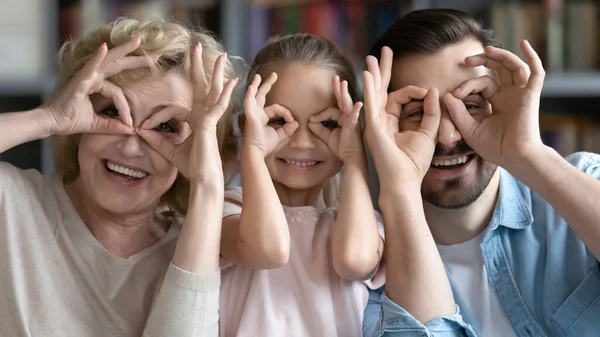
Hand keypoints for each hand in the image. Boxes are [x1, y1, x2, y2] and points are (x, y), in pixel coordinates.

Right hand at [44, 36, 156, 134]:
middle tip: (157, 54)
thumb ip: (113, 125)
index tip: (130, 124)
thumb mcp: (98, 124)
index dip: (126, 108)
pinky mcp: (80, 81)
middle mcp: (92, 77)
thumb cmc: (70, 120)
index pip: (119, 93)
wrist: (52, 123)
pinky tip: (104, 47)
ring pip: (109, 60)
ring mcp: (86, 76)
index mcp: (96, 85)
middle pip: (119, 64)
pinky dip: (97, 58)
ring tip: (138, 41)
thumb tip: (131, 130)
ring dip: (124, 50)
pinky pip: (91, 67)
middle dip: (137, 59)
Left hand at [137, 44, 237, 183]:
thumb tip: (140, 131)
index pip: (188, 96)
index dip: (179, 91)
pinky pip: (218, 105)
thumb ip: (156, 139)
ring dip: (216, 72)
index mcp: (196, 119)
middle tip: (196, 47)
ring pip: (214, 90)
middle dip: (198, 66)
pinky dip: (225, 93)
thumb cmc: (191, 166)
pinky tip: (231, 81)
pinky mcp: (211, 124)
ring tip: (221, 55)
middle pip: (202, 85)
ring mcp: (209, 118)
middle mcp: (204, 115)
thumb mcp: (168, 150)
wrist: (202, 178)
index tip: (166, 93)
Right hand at [243, 72, 297, 156]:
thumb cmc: (265, 145)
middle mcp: (256, 113)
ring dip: (256, 85)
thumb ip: (289, 128)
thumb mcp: (281, 135)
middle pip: (262, 95)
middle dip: (267, 84)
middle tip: (274, 75)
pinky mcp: (250, 117)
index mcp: (262, 116)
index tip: (292, 122)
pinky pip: (249, 104)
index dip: (286, 113)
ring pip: (254, 96)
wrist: (256, 153)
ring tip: (258, 76)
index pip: (277, 108)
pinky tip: (251, 88)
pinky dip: (249, 96)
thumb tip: (296, 122)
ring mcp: (252, 114)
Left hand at [308, 75, 362, 162]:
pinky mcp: (354, 125)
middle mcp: (348, 116)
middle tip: (335, 78)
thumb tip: (309, 121)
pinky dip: (355, 110)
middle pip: (341, 101)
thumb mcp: (327, 136)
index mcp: (342, 118)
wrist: (350, 158)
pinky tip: (357, 104)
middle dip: (338, 89)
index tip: (312, 120)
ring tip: (342, 83)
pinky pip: (354, 116)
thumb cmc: (342, 146)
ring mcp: (352, 119)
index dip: (320, 115)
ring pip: (346, 104)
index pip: (329, 111)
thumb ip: (318, 128)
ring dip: (344, 93)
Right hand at [363, 47, 440, 184]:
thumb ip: (432, 112)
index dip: (415, 91)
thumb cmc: (414, 163)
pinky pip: (370, 104)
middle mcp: (381, 120)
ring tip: (371, 58)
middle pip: (382, 89)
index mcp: (392, 121)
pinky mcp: (373, 127)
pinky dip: (369, 89)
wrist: (404, 182)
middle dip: (384, 70)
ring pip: (374, 93)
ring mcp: (375, 123)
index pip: (401, 97)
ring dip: (373, 74)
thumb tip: (434, 91)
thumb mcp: (429, 132)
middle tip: (384, 51)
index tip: (428, 93)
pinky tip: (368, 75)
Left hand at [443, 40, 544, 165]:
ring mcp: (521, 94)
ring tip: (486, 50)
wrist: (514, 158)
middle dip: (483, 61)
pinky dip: (532, 57)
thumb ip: (457, 112)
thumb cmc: (494, 147)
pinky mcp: (531, 95)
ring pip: (514, 67)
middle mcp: (510, 95)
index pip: (482, 84)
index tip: (455, 95)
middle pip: (499, 70)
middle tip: (466, 60)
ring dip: (501, 56)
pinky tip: (523, 44)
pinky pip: (536, 72)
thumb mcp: (469, 129)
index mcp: (496, 103)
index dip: (467, 85)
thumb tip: (447, 95)